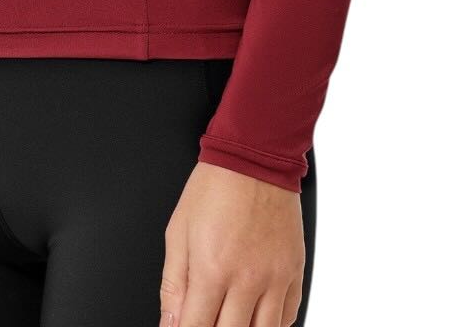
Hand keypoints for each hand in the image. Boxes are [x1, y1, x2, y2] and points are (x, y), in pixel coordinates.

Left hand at [160, 162, 304, 326]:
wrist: (254, 157)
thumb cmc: (214, 187)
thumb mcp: (178, 231)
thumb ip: (173, 284)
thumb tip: (170, 323)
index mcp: (213, 268)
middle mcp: (248, 278)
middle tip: (206, 318)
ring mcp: (276, 277)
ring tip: (230, 318)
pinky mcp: (295, 271)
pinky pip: (288, 317)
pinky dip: (271, 324)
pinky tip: (255, 316)